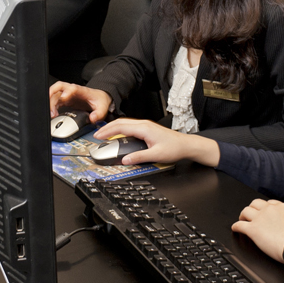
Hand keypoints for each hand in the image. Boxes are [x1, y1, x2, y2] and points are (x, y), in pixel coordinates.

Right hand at [48, 82, 112, 121]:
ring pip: (54, 94)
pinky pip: (55, 101)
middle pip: (58, 88)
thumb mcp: (102, 108)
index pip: (71, 88)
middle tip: (50, 107)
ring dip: (50, 103)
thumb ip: (98, 114)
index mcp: (80, 90)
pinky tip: (53, 115)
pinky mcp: (65, 100)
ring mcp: (67, 95)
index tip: (63, 99)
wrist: (99, 98)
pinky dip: (52, 107)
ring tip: (52, 114)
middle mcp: (71, 90)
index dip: (65, 92)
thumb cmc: (99, 100)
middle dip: (51, 95)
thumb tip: (92, 119)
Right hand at [93, 118, 220, 167]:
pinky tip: (118, 134)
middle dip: (107, 128)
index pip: (121, 127)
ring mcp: (146, 125)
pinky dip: (120, 129)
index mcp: (144, 129)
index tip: (98, 136)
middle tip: (97, 135)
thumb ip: (139, 157)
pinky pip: (130, 126)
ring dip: (113, 127)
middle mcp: (144, 124)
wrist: (186, 145)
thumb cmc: (174, 149)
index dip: (108, 131)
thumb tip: (125, 160)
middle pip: (121, 122)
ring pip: (125, 123)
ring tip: (104, 134)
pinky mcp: (148, 128)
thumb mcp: (156, 155)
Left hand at [230, 199, 283, 271]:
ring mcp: (260, 218)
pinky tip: (235, 229)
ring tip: (242, 220)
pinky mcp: (253, 229)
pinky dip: (236, 227)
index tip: (262, 211)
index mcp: (282, 207)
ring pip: (245, 211)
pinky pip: (239, 225)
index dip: (263, 207)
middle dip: (252, 209)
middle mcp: (270, 209)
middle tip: (250, 215)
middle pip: (255, 203)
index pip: (269, 203)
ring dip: (242, 216)